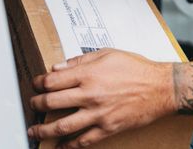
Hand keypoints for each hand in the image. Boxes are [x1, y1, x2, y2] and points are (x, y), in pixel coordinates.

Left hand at [28, 49, 177, 147]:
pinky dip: (70, 145)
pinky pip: (84, 140)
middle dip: (37, 105)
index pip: (53, 80)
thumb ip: (81, 60)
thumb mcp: (107, 54)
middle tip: (32, 106)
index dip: (39, 83)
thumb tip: (58, 67)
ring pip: (63, 125)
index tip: (35, 85)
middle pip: (52, 102)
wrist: (160, 88)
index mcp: (88, 73)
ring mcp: (98, 113)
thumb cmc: (136, 68)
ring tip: (35, 131)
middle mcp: (90, 94)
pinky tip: (61, 146)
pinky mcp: (108, 128)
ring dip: (45, 130)